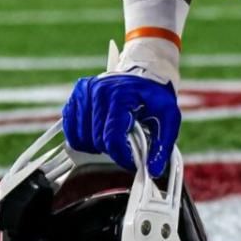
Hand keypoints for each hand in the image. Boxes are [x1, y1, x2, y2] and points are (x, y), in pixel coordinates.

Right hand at [63, 45, 179, 175]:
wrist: (146, 70)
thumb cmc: (156, 94)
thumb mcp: (169, 116)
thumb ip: (163, 144)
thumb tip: (153, 170)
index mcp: (120, 95)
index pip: (112, 138)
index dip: (122, 156)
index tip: (132, 161)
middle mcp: (97, 91)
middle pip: (96, 140)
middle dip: (112, 150)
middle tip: (126, 147)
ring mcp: (84, 92)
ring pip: (81, 137)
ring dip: (96, 145)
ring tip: (113, 139)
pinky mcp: (77, 95)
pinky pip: (70, 127)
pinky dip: (82, 137)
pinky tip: (97, 134)